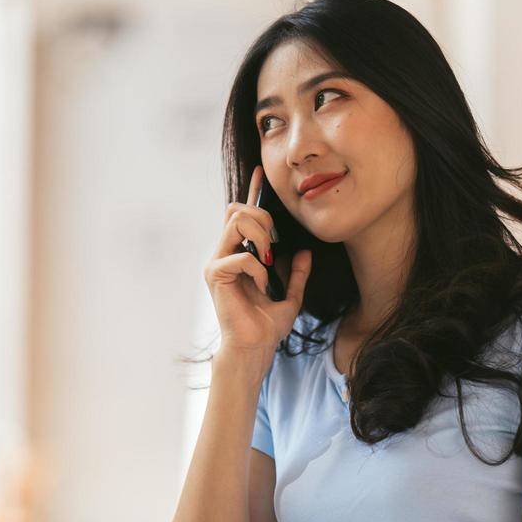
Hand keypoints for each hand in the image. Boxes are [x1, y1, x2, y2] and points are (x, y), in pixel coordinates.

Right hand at [204, 164, 311, 359]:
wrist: (255, 348)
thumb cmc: (267, 327)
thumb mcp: (291, 297)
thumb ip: (296, 274)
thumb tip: (305, 252)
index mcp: (238, 254)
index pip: (241, 215)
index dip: (252, 192)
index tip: (260, 172)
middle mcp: (223, 253)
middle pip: (237, 208)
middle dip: (262, 218)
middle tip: (275, 245)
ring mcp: (216, 262)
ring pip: (236, 220)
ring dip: (260, 236)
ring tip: (269, 261)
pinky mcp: (215, 273)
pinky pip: (242, 255)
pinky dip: (259, 269)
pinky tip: (262, 286)